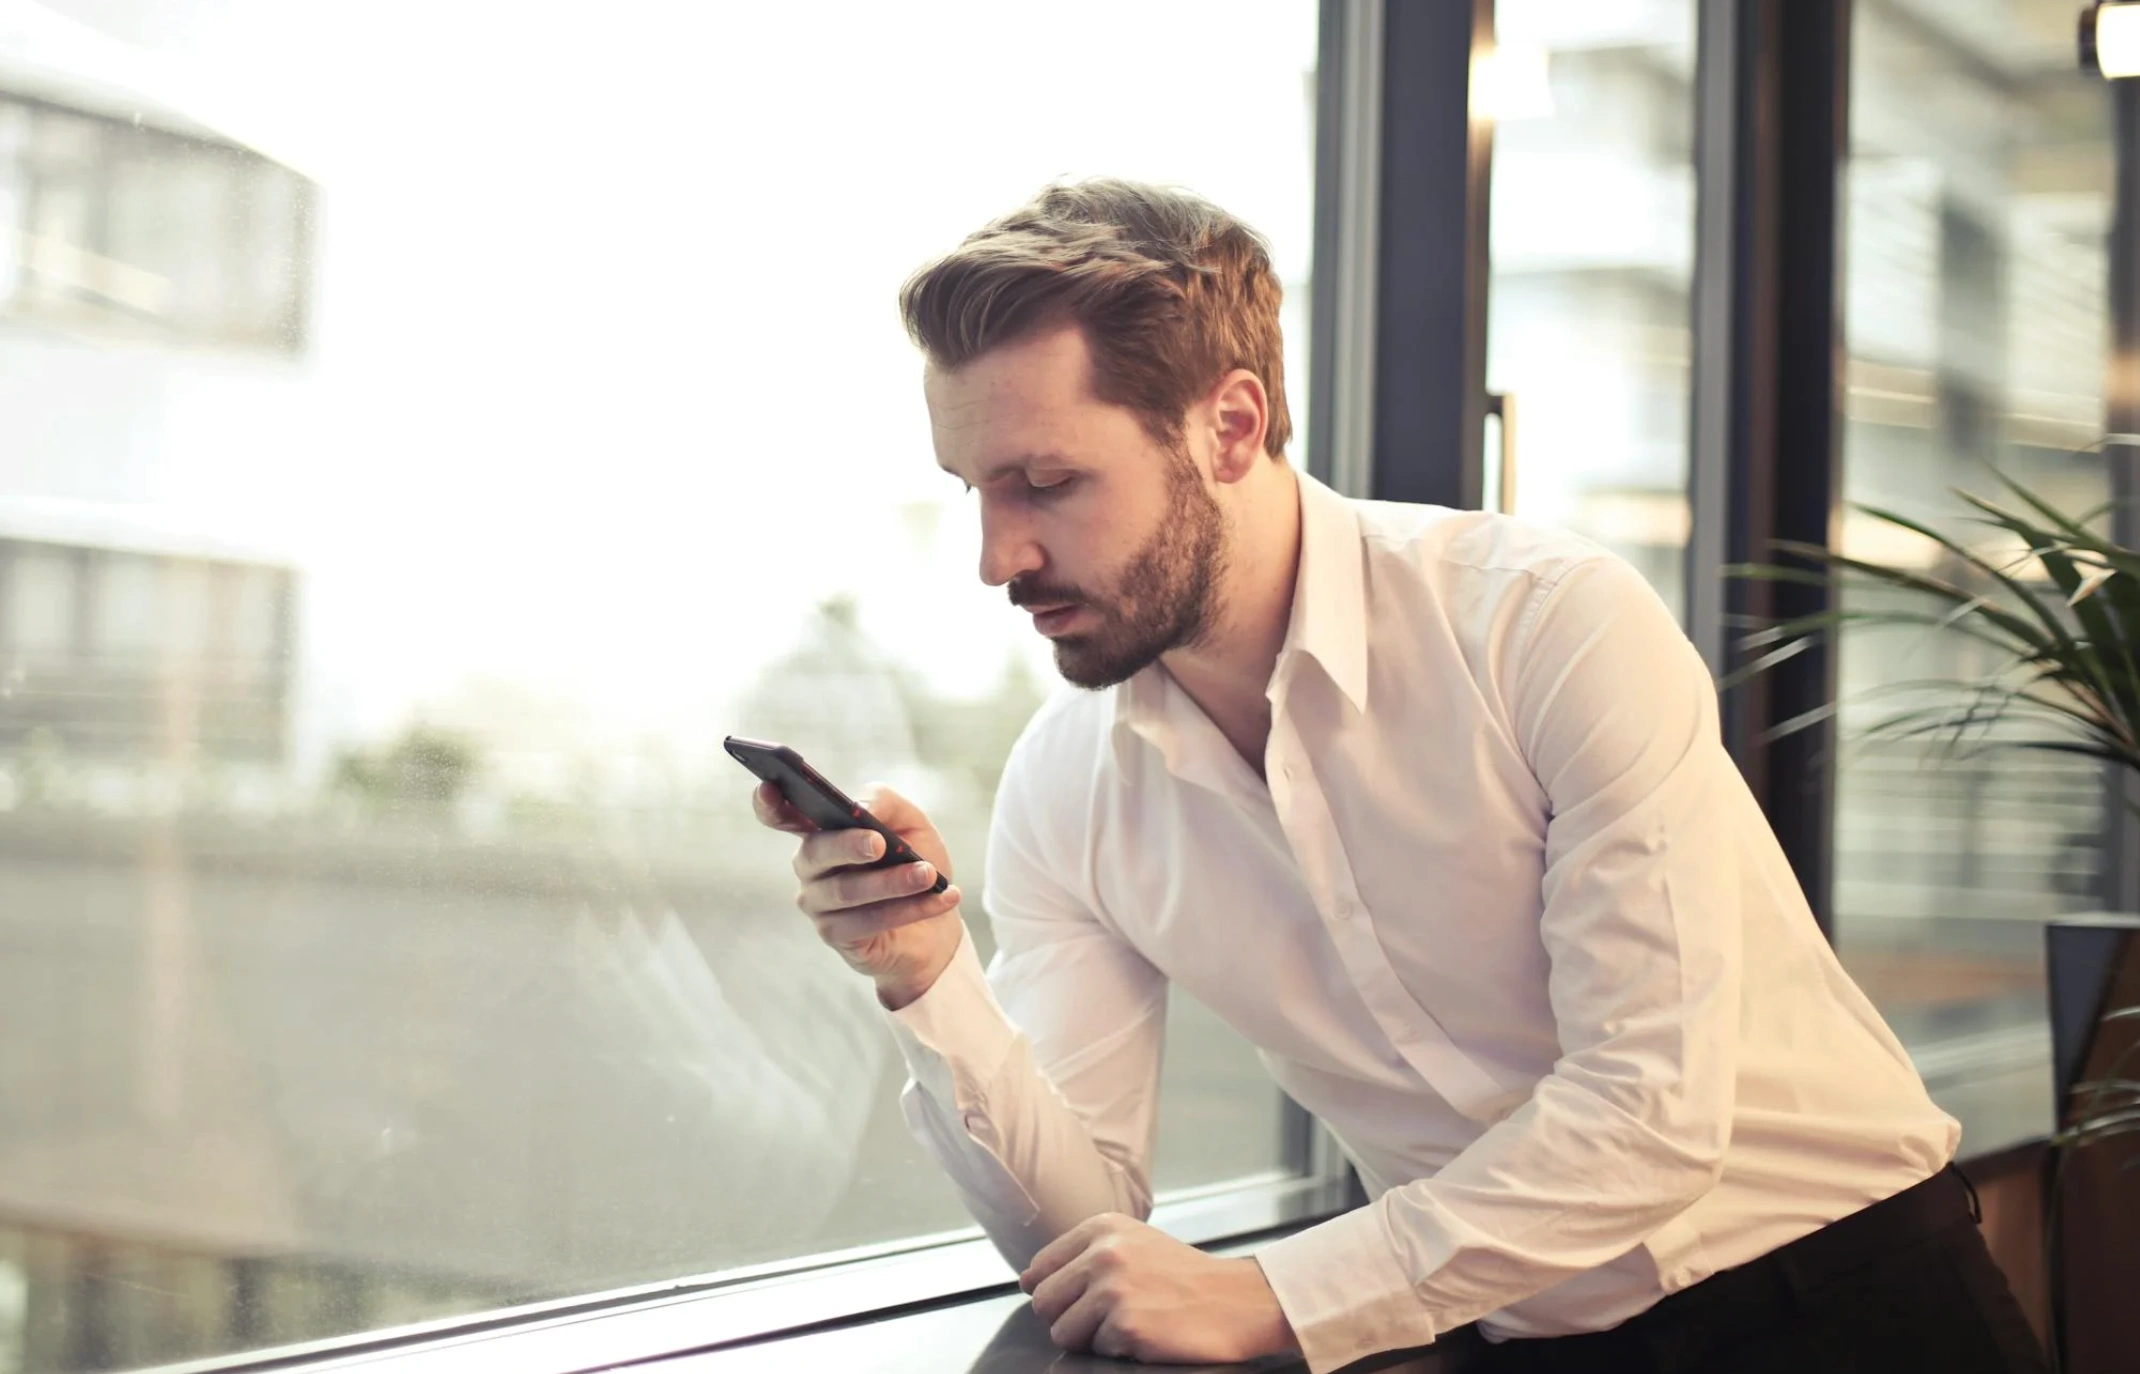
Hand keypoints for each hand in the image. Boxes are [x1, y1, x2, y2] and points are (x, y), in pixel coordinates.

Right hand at [752, 781, 964, 1007]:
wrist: (938, 919)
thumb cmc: (915, 861)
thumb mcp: (911, 823)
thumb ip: (884, 803)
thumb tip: (860, 808)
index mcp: (821, 830)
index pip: (781, 814)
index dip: (768, 803)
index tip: (767, 785)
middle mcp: (811, 865)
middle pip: (816, 851)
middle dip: (849, 845)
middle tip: (879, 843)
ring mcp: (818, 903)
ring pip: (847, 891)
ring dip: (892, 882)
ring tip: (928, 874)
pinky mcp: (836, 936)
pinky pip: (867, 921)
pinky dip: (909, 909)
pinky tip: (941, 898)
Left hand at [1021, 1214, 1298, 1363]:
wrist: (1238, 1301)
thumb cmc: (1185, 1277)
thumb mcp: (1133, 1243)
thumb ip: (1082, 1255)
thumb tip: (1029, 1281)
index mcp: (1101, 1228)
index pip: (1040, 1268)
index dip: (1055, 1292)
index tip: (1077, 1299)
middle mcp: (1103, 1253)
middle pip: (1044, 1302)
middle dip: (1068, 1318)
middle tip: (1106, 1318)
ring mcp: (1113, 1290)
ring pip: (1063, 1332)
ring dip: (1092, 1338)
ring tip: (1128, 1324)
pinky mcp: (1126, 1326)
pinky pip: (1096, 1351)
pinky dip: (1119, 1350)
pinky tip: (1148, 1333)